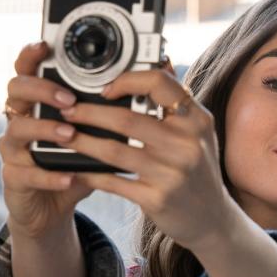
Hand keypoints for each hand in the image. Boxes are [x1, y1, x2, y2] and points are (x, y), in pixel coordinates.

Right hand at [0, 41, 97, 239]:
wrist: (54, 205)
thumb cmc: (77, 161)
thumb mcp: (98, 133)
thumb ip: (116, 109)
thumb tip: (151, 79)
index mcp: (38, 102)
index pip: (27, 69)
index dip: (31, 55)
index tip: (45, 46)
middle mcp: (21, 119)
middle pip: (15, 90)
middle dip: (41, 90)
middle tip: (68, 99)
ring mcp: (14, 149)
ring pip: (16, 130)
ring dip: (44, 130)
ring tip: (68, 134)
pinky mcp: (14, 179)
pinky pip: (25, 173)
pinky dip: (48, 176)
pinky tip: (69, 177)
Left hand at [53, 66, 239, 254]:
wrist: (213, 219)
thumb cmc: (198, 170)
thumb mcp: (198, 132)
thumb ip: (176, 101)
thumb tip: (160, 57)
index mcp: (197, 120)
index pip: (160, 84)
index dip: (127, 80)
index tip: (105, 87)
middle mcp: (188, 145)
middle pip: (127, 119)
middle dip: (90, 113)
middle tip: (68, 110)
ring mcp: (172, 174)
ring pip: (114, 151)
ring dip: (83, 142)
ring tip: (63, 135)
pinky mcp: (157, 199)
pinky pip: (114, 182)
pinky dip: (90, 173)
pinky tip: (75, 168)